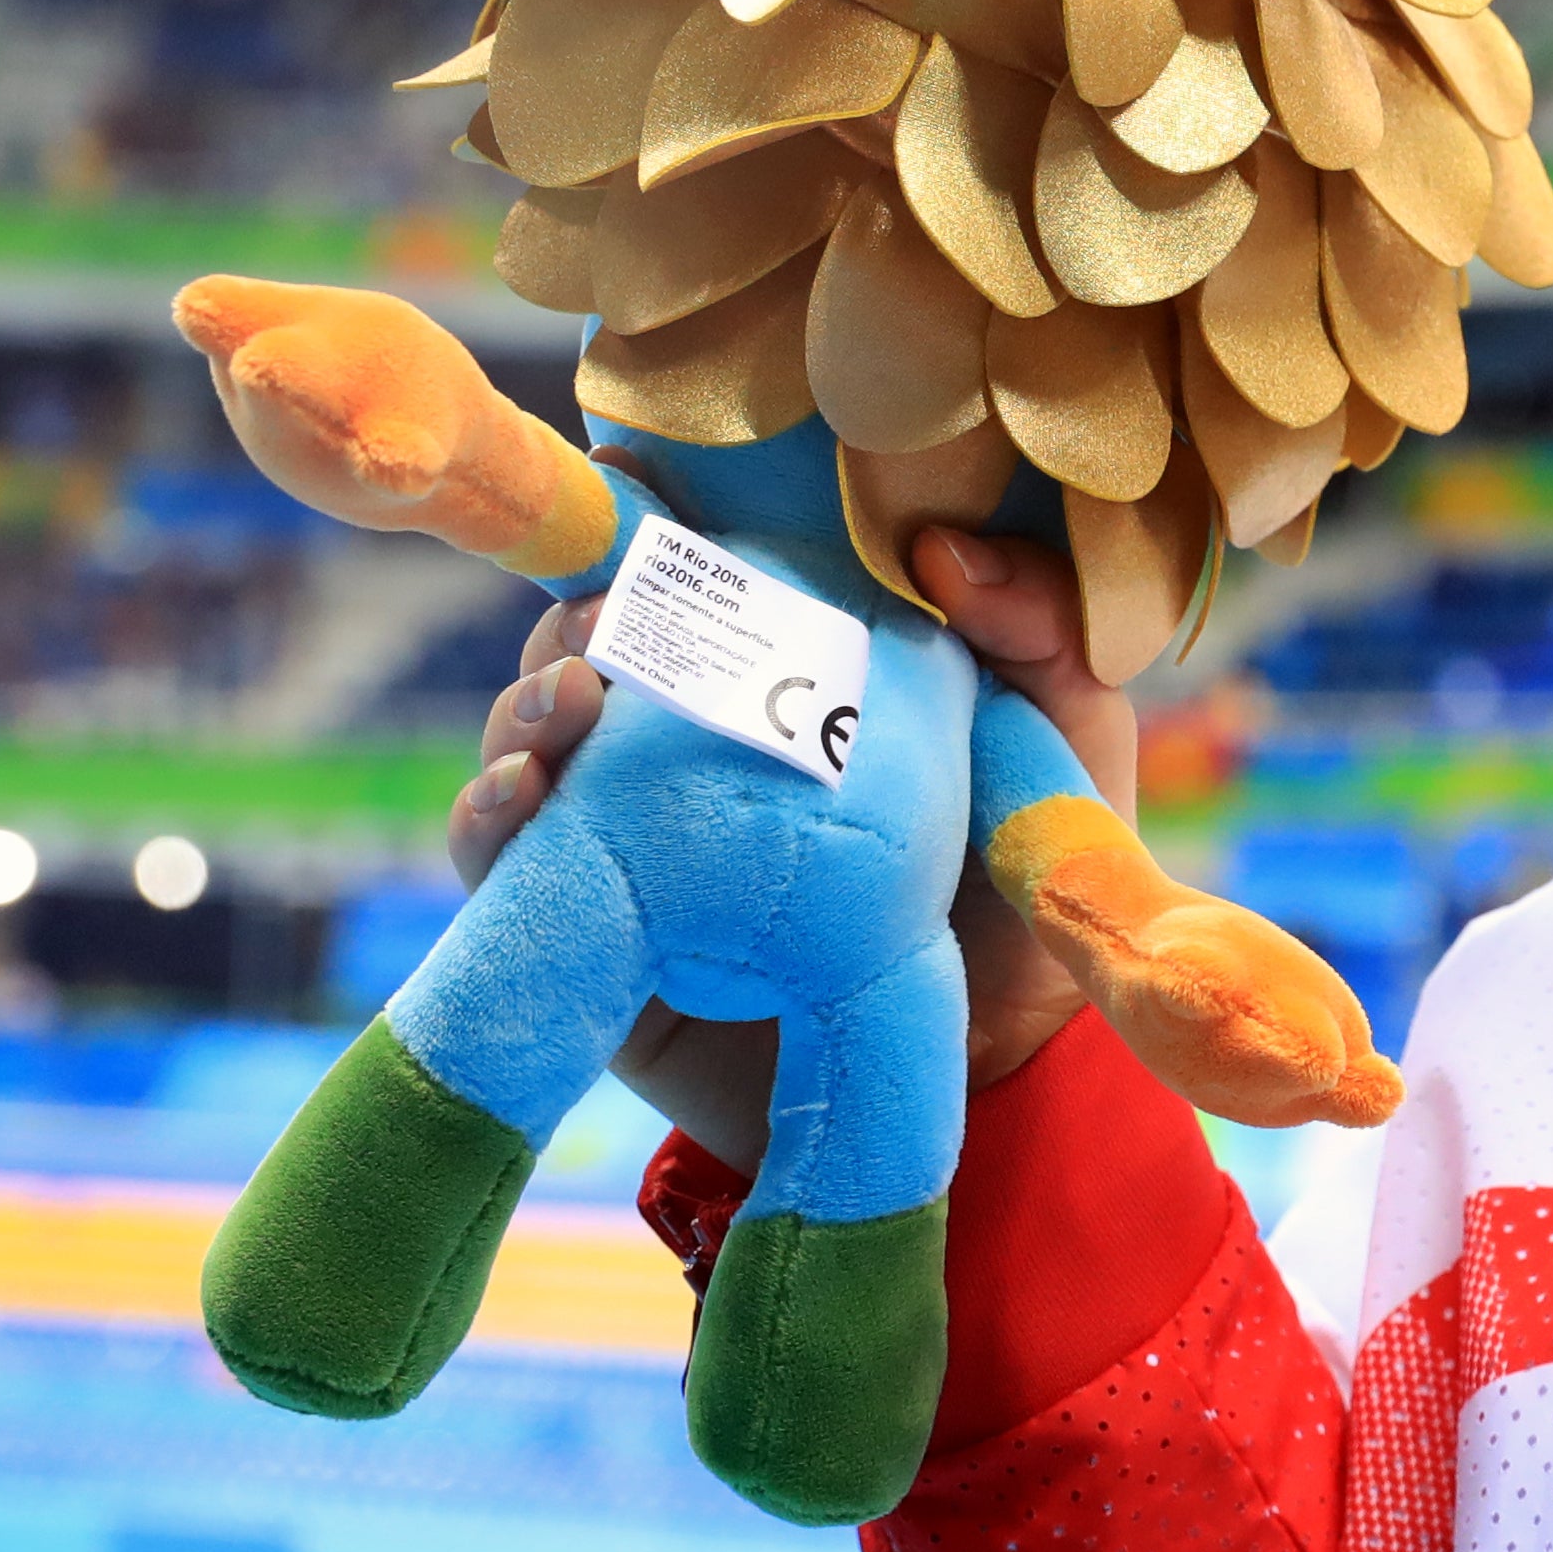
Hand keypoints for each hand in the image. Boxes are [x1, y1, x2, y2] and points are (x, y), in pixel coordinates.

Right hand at [443, 530, 1145, 1168]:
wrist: (1001, 1077)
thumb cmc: (1030, 888)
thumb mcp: (1065, 744)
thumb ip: (1037, 636)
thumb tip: (943, 550)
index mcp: (796, 673)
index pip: (700, 569)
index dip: (651, 517)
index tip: (635, 474)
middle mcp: (698, 739)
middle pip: (594, 640)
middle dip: (581, 610)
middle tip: (605, 613)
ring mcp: (635, 831)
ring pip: (531, 738)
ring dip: (524, 702)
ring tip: (568, 698)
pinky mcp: (590, 928)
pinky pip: (502, 863)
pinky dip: (487, 816)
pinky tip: (518, 796)